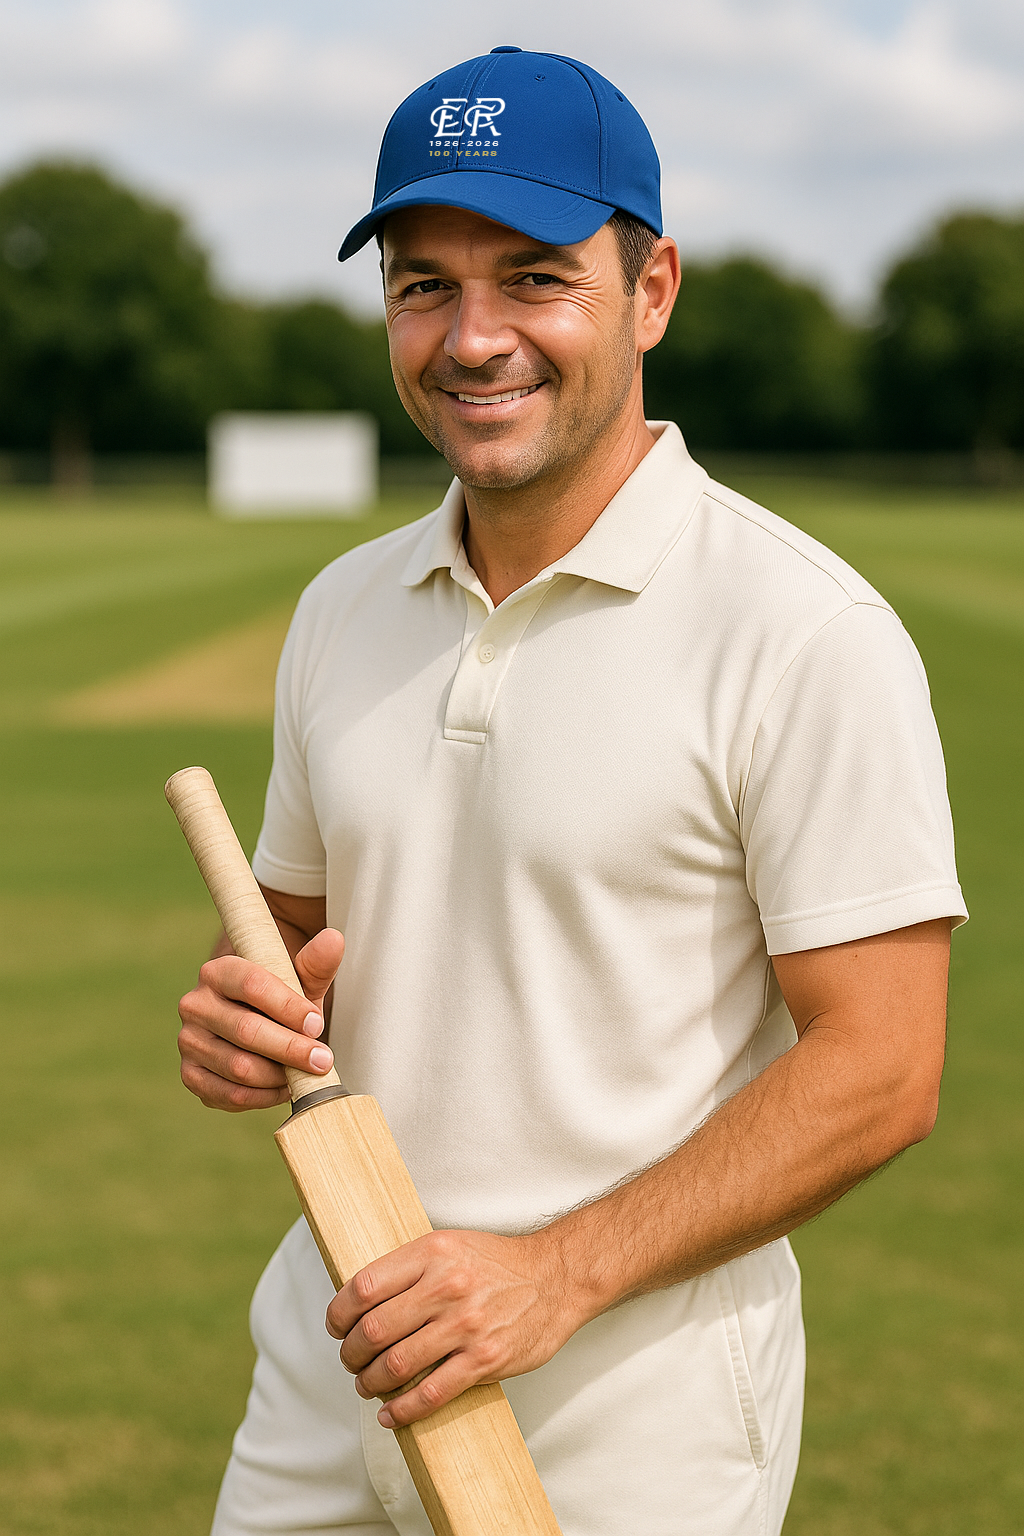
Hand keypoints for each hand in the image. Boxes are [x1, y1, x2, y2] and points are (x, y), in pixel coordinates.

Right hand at [177, 927, 343, 1110]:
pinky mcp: (191, 1075)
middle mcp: (196, 1004)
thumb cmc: (279, 1001)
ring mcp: (189, 1041)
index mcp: (218, 971)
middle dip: (291, 1048)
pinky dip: (262, 1097)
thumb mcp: (299, 980)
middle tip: (323, 1060)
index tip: (318, 1024)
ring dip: (279, 1074)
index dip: (289, 1008)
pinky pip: (229, 1094)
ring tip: (304, 1073)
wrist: (254, 1024)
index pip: (253, 986)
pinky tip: (283, 1087)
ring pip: (239, 1066)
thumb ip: (315, 963)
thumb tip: (334, 939)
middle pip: (247, 1030)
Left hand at [325, 1228, 584, 1427]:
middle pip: (373, 1330)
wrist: (556, 1277)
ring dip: (370, 1382)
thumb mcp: (449, 1246)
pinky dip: (402, 1410)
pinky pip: (431, 1394)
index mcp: (432, 1253)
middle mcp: (447, 1287)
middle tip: (350, 1361)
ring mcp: (466, 1325)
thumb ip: (409, 1268)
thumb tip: (358, 1301)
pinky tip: (391, 1414)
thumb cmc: (496, 1263)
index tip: (337, 1327)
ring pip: (395, 1365)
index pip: (364, 1286)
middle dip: (350, 1354)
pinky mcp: (485, 1360)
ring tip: (368, 1384)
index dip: (339, 1313)